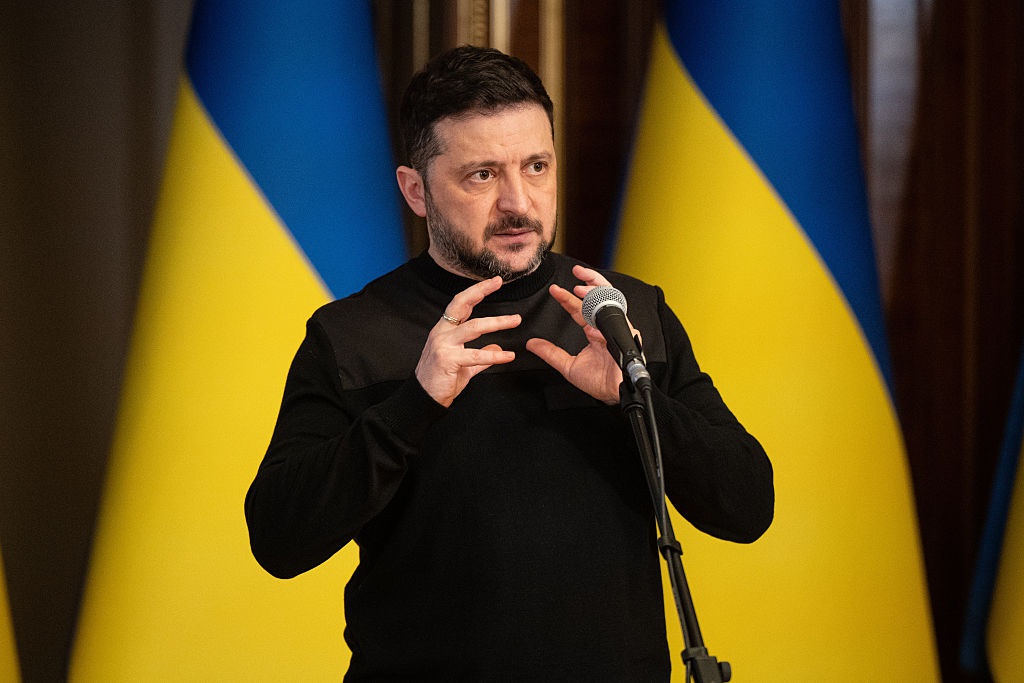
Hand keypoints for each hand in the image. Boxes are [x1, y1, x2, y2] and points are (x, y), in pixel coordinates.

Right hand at [415, 276, 521, 406]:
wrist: (424, 399)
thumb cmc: (440, 380)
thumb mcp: (464, 364)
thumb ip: (481, 355)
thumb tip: (496, 345)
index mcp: (444, 331)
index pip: (460, 304)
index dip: (476, 291)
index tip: (493, 282)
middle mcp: (442, 333)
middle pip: (461, 305)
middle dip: (480, 292)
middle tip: (498, 283)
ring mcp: (443, 345)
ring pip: (473, 328)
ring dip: (497, 323)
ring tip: (515, 320)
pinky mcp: (447, 360)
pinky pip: (476, 355)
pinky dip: (495, 355)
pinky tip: (508, 356)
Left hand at [526, 265, 635, 404]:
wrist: (615, 392)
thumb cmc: (599, 382)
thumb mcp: (568, 366)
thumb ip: (550, 353)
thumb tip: (532, 344)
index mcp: (594, 331)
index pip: (579, 308)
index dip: (566, 298)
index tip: (554, 290)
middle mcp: (605, 326)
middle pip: (599, 297)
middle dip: (589, 281)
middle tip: (577, 271)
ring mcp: (616, 328)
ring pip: (610, 301)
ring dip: (596, 291)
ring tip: (580, 287)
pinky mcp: (626, 333)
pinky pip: (616, 318)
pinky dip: (603, 316)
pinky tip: (592, 320)